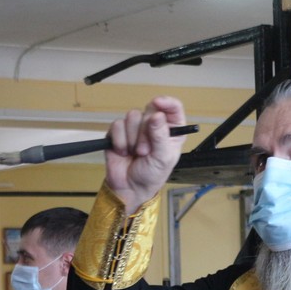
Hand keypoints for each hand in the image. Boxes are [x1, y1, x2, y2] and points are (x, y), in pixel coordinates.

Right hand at [104, 96, 188, 210]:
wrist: (130, 187)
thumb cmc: (152, 174)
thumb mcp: (162, 157)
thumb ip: (160, 136)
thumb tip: (157, 115)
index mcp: (171, 129)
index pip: (173, 107)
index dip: (166, 102)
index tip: (158, 103)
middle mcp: (154, 125)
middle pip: (149, 110)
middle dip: (144, 132)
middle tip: (144, 151)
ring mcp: (135, 128)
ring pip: (131, 116)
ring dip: (132, 138)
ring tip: (134, 153)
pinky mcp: (119, 133)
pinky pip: (117, 125)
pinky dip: (119, 140)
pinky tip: (123, 152)